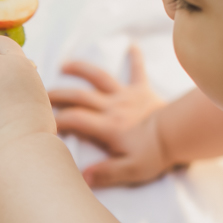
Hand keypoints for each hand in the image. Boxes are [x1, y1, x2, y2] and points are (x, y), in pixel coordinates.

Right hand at [48, 44, 173, 187]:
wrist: (181, 135)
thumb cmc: (155, 155)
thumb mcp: (131, 171)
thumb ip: (106, 173)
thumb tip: (83, 177)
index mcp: (107, 127)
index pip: (75, 119)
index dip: (56, 120)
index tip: (42, 122)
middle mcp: (112, 107)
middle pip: (80, 96)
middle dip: (58, 94)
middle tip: (40, 94)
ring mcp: (126, 96)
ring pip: (99, 78)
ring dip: (81, 69)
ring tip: (64, 64)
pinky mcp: (142, 90)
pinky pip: (138, 71)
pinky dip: (135, 58)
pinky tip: (132, 45)